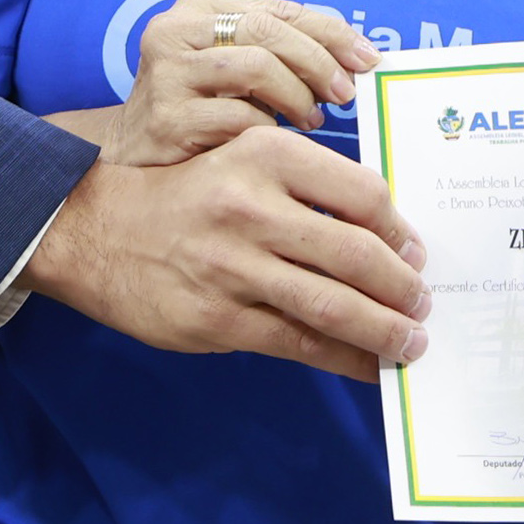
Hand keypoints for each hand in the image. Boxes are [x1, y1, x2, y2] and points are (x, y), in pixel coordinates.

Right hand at [22, 125, 429, 381]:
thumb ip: (308, 188)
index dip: (401, 230)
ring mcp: (234, 267)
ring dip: (384, 329)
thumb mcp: (244, 163)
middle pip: (356, 254)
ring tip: (411, 341)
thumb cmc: (189, 197)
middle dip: (402, 287)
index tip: (416, 253)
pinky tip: (370, 365)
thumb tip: (387, 237)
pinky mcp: (219, 319)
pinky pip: (300, 343)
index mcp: (268, 157)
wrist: (99, 232)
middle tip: (423, 303)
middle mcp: (253, 207)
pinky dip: (345, 358)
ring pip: (334, 305)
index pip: (363, 193)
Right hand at [114, 0, 377, 166]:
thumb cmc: (201, 104)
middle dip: (319, 62)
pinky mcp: (167, 118)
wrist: (136, 153)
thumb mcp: (236, 63)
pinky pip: (238, 117)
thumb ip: (281, 49)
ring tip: (311, 119)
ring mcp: (166, 74)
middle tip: (346, 93)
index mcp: (199, 6)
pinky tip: (276, 140)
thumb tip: (354, 54)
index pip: (280, 9)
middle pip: (268, 32)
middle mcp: (175, 30)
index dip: (331, 32)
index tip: (368, 58)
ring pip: (256, 68)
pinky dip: (268, 128)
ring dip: (297, 96)